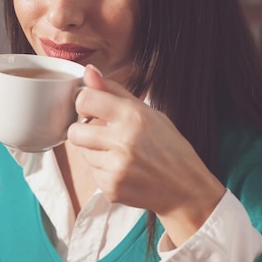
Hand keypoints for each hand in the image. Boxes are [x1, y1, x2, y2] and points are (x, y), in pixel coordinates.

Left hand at [68, 65, 225, 245]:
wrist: (186, 189)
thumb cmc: (170, 148)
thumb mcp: (149, 113)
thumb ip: (114, 92)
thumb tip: (89, 72)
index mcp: (133, 116)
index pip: (85, 100)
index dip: (85, 104)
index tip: (92, 109)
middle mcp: (123, 141)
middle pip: (75, 131)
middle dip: (83, 132)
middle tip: (102, 134)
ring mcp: (116, 168)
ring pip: (82, 154)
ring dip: (95, 152)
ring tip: (120, 154)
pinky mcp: (112, 189)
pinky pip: (92, 174)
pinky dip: (103, 171)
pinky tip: (124, 170)